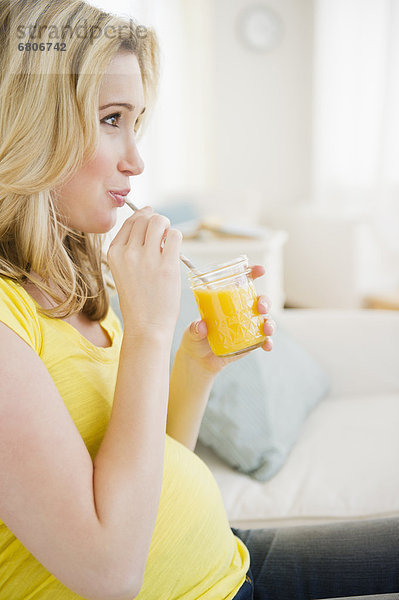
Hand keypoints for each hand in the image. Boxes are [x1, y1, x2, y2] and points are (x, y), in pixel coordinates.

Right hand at [107, 206, 182, 336]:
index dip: (144, 216)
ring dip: (168, 228)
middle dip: (158, 222)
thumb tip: (149, 214)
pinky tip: (175, 252)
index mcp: (114, 253)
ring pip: (160, 222)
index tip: (151, 220)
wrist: (146, 326)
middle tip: (163, 237)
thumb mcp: (124, 270)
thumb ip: (132, 246)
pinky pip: (175, 236)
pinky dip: (177, 239)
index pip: (130, 221)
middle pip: (146, 218)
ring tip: (169, 243)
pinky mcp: (166, 266)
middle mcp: (128, 253)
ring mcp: (147, 258)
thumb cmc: (139, 299)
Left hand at [176, 264, 274, 376]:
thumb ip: (195, 328)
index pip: (242, 282)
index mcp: (227, 301)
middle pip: (259, 300)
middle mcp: (241, 311)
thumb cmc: (195, 339)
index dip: (253, 273)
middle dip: (264, 301)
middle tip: (260, 307)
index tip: (259, 270)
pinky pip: (264, 340)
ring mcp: (247, 326)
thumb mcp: (191, 332)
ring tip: (266, 329)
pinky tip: (267, 345)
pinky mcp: (251, 342)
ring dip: (270, 322)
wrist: (198, 360)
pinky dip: (268, 342)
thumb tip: (201, 326)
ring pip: (265, 319)